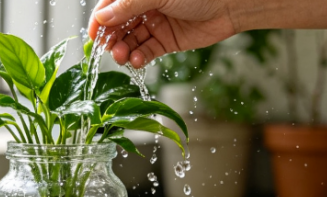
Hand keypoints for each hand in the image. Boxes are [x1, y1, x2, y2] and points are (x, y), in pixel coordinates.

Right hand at [88, 0, 239, 67]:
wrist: (231, 4)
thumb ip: (127, 7)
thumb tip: (101, 18)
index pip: (110, 6)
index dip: (100, 21)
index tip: (94, 36)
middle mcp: (145, 7)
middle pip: (118, 26)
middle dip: (111, 39)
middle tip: (109, 49)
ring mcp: (155, 24)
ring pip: (130, 40)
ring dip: (123, 50)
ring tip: (123, 57)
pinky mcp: (166, 41)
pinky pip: (145, 52)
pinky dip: (138, 58)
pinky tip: (137, 61)